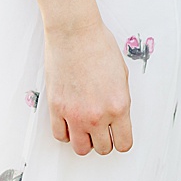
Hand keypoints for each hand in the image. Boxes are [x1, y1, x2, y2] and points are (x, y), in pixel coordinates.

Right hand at [44, 20, 132, 155]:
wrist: (74, 31)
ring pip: (81, 148)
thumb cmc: (98, 45)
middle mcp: (98, 115)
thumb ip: (120, 101)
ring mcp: (75, 113)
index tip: (115, 134)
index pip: (123, 143)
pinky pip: (59, 135)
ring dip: (83, 140)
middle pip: (103, 148)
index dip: (119, 140)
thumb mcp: (122, 76)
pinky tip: (68, 122)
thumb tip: (115, 116)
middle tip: (98, 128)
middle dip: (102, 140)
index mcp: (119, 107)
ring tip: (83, 128)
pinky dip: (65, 133)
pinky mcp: (56, 106)